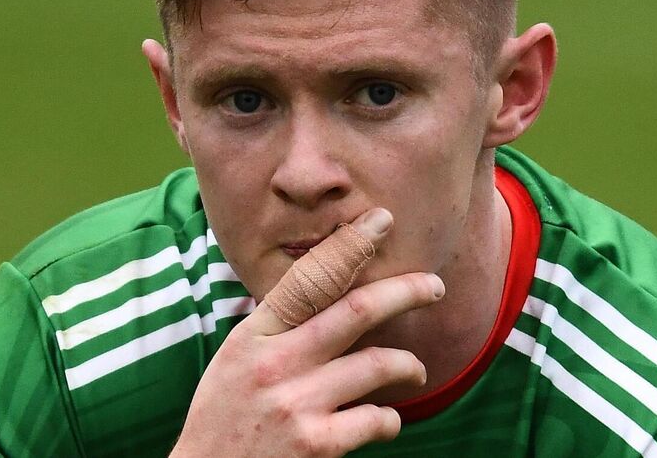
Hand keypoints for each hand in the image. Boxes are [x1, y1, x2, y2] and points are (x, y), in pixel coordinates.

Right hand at [169, 208, 445, 457]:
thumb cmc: (222, 421)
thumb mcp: (235, 362)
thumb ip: (275, 331)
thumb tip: (324, 295)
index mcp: (254, 336)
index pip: (308, 278)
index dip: (349, 244)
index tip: (381, 221)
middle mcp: (275, 363)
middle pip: (357, 310)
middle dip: (405, 291)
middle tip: (434, 286)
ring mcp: (296, 404)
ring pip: (378, 365)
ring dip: (408, 365)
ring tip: (415, 370)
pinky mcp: (316, 446)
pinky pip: (376, 419)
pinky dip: (389, 418)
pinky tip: (386, 419)